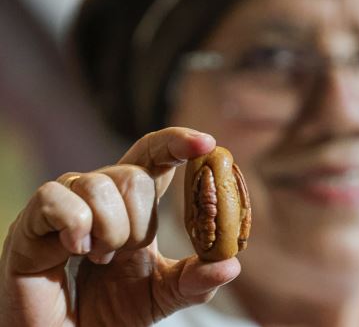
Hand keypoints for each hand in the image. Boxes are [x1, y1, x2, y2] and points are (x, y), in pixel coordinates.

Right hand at [0, 127, 240, 325]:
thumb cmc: (112, 312)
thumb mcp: (162, 294)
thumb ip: (195, 280)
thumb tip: (231, 264)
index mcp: (134, 205)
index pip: (155, 157)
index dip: (178, 143)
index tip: (207, 143)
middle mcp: (101, 195)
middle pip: (133, 174)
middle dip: (138, 224)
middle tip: (121, 255)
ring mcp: (66, 203)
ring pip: (100, 184)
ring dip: (109, 232)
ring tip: (97, 259)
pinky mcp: (32, 219)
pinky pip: (58, 197)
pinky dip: (75, 225)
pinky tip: (74, 250)